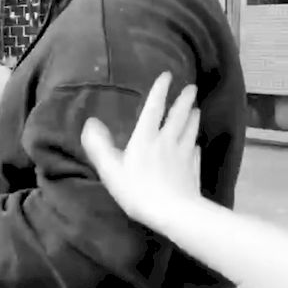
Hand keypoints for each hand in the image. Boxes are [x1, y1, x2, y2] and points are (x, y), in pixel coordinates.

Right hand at [81, 72, 200, 228]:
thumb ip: (99, 146)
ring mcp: (183, 155)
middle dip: (184, 100)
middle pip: (178, 116)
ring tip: (196, 109)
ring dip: (193, 118)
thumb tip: (90, 122)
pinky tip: (196, 145)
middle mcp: (167, 141)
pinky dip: (195, 145)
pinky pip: (195, 153)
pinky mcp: (193, 171)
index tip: (167, 75)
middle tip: (192, 88)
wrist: (173, 213)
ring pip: (190, 131)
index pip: (154, 108)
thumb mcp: (110, 169)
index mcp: (146, 137)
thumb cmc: (137, 190)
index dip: (160, 91)